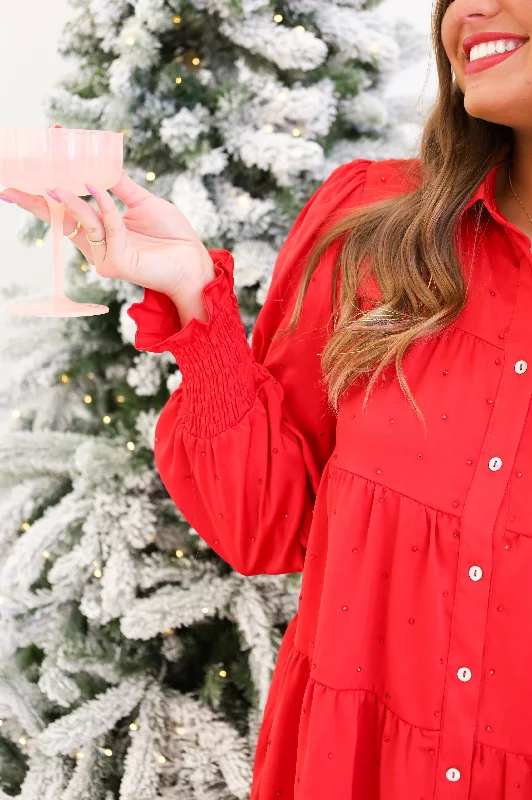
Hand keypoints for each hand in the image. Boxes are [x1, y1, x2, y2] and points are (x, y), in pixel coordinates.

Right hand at [0, 127, 215, 298]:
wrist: (194, 261)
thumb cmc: (171, 237)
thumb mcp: (143, 202)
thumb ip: (120, 185)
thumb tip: (99, 161)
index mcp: (99, 231)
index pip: (66, 211)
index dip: (48, 191)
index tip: (31, 169)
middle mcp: (97, 246)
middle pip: (60, 220)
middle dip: (35, 202)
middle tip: (9, 186)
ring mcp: (104, 257)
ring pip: (82, 220)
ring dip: (69, 198)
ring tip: (53, 180)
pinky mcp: (116, 263)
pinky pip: (107, 226)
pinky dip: (104, 205)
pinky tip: (98, 187)